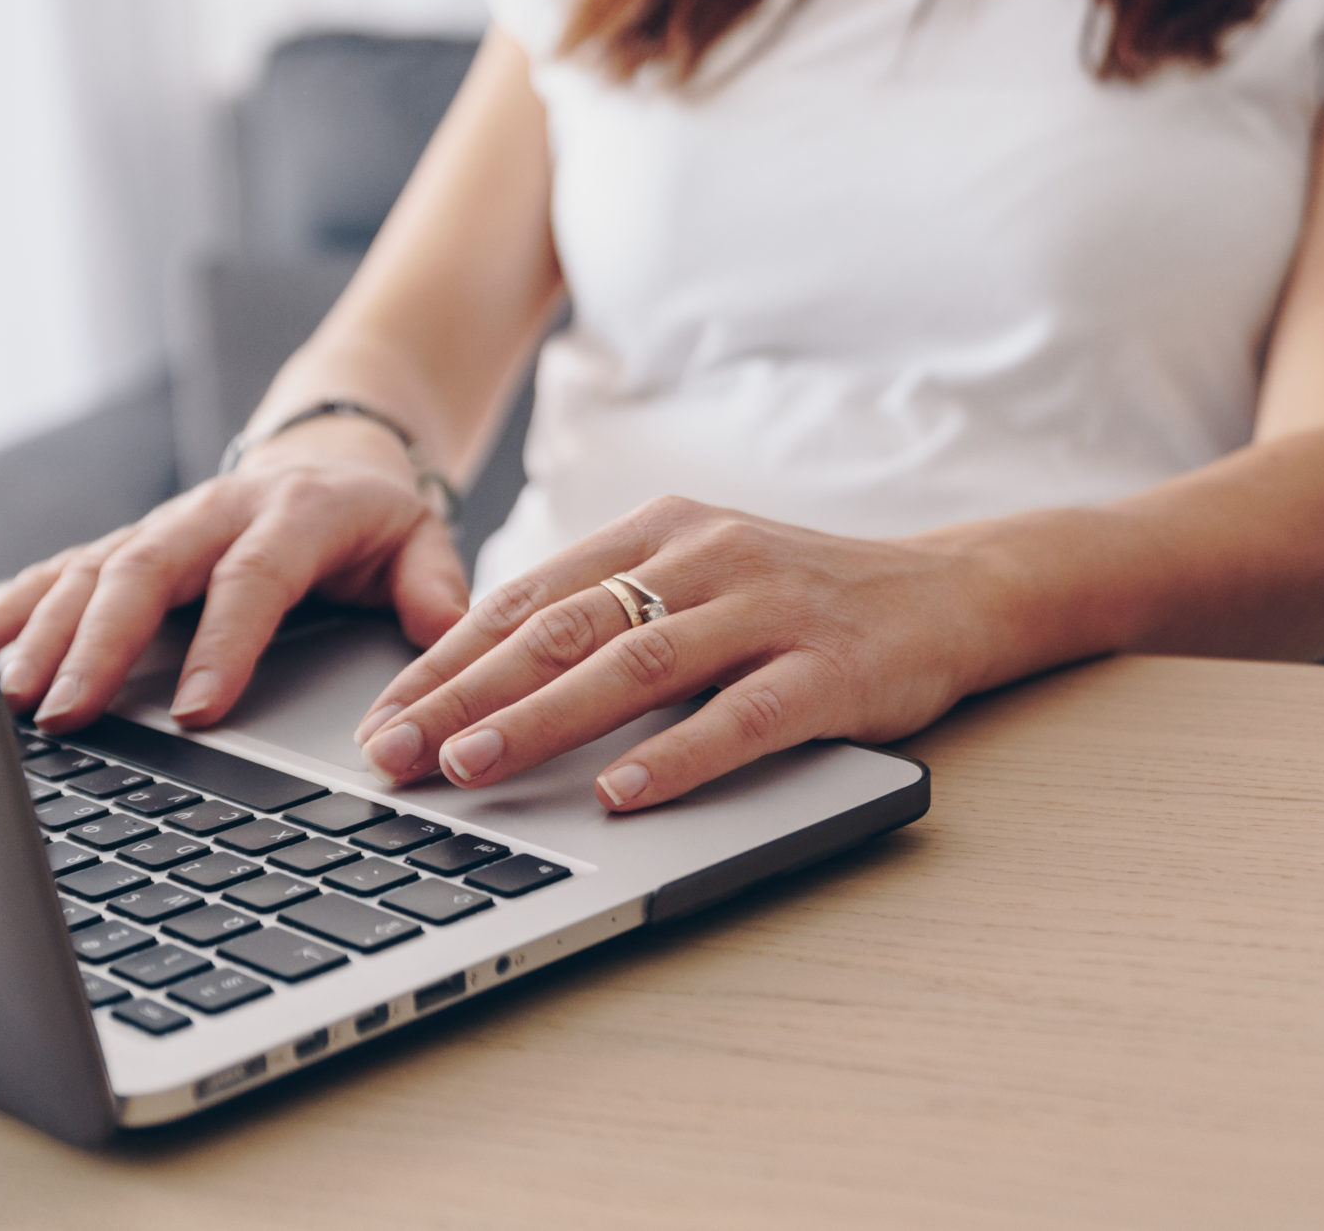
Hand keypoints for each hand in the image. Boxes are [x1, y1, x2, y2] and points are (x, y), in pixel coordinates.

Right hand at [0, 420, 469, 732]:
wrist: (330, 450)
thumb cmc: (372, 515)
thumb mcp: (420, 540)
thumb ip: (433, 586)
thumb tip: (444, 633)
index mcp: (292, 514)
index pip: (251, 579)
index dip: (222, 643)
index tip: (198, 713)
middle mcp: (215, 512)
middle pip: (145, 570)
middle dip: (100, 642)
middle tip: (67, 711)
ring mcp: (163, 524)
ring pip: (92, 570)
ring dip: (48, 632)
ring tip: (15, 698)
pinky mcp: (127, 541)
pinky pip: (62, 568)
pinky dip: (17, 604)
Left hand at [352, 496, 984, 810]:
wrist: (945, 591)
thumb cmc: (796, 598)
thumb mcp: (692, 578)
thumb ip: (605, 611)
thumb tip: (476, 678)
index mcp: (657, 531)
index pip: (527, 599)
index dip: (444, 660)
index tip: (378, 717)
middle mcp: (704, 557)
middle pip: (562, 629)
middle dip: (463, 694)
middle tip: (390, 751)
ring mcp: (769, 610)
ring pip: (637, 667)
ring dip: (543, 720)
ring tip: (471, 766)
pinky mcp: (829, 669)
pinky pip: (743, 717)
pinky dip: (678, 757)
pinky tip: (622, 794)